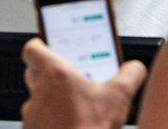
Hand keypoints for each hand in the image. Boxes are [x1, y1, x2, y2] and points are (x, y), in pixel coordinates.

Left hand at [21, 38, 146, 128]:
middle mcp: (38, 91)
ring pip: (36, 99)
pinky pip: (37, 121)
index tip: (48, 48)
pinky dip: (49, 122)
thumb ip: (131, 74)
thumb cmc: (91, 128)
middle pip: (34, 73)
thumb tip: (135, 68)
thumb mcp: (121, 95)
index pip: (32, 49)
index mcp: (55, 74)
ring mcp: (32, 113)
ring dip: (50, 101)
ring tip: (72, 108)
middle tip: (68, 81)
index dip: (40, 47)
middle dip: (49, 76)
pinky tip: (67, 125)